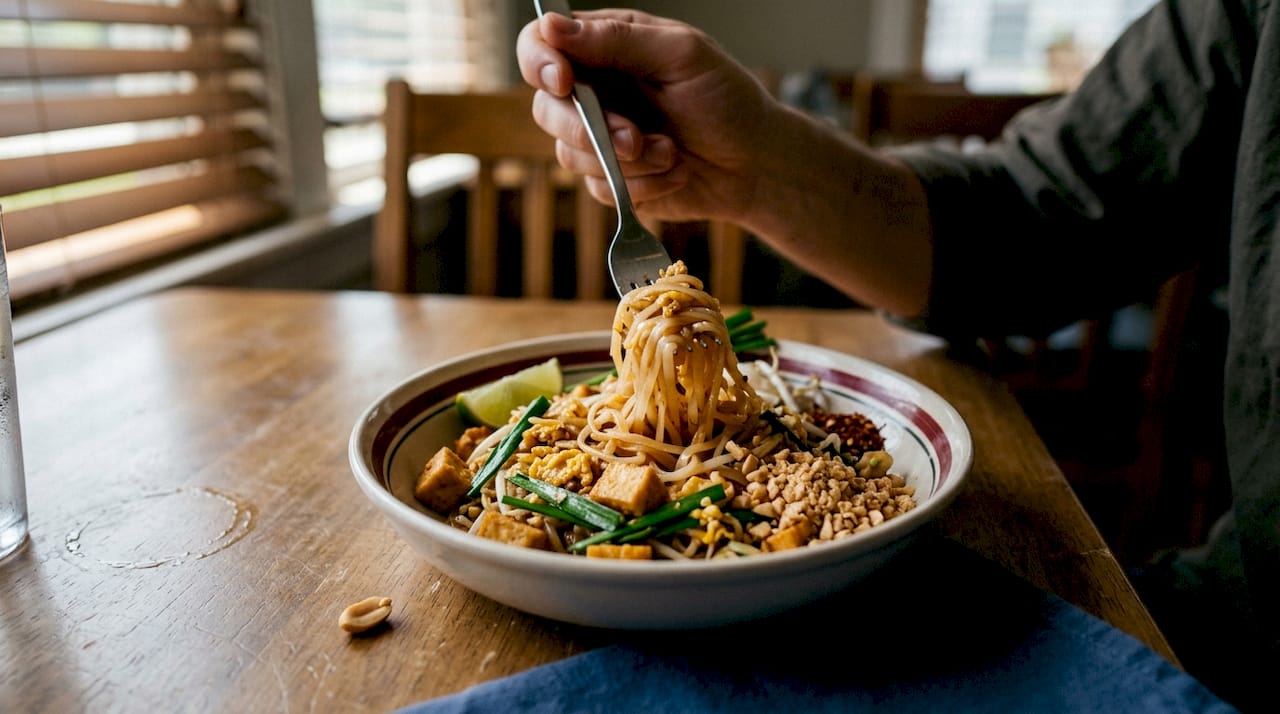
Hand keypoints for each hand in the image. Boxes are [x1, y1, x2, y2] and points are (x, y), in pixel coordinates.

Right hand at [518, 9, 932, 317]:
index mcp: (604, 48)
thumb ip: (618, 39)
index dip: (540, 62)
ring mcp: (598, 139)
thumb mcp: (681, 55)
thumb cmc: (726, 99)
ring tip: (671, 152)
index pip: (541, 45)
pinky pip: (599, 189)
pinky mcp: (610, 181)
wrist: (755, 165)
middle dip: (589, 129)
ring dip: (627, 161)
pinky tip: (675, 173)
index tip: (563, 80)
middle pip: (545, 107)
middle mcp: (594, 92)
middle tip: (634, 138)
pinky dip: (641, 186)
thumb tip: (553, 27)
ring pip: (570, 155)